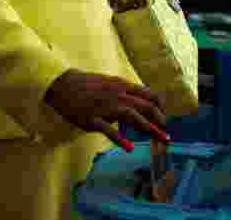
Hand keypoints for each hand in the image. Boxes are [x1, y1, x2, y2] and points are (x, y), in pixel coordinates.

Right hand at [43, 69, 169, 150]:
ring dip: (149, 128)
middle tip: (167, 133)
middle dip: (160, 120)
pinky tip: (130, 147)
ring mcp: (105, 107)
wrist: (63, 84)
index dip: (159, 107)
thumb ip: (123, 91)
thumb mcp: (109, 83)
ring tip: (161, 138)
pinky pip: (108, 130)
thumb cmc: (86, 85)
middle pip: (145, 106)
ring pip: (132, 117)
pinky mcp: (92, 119)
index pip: (148, 94)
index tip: (163, 117)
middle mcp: (117, 95)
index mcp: (122, 85)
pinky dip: (120, 139)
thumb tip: (138, 101)